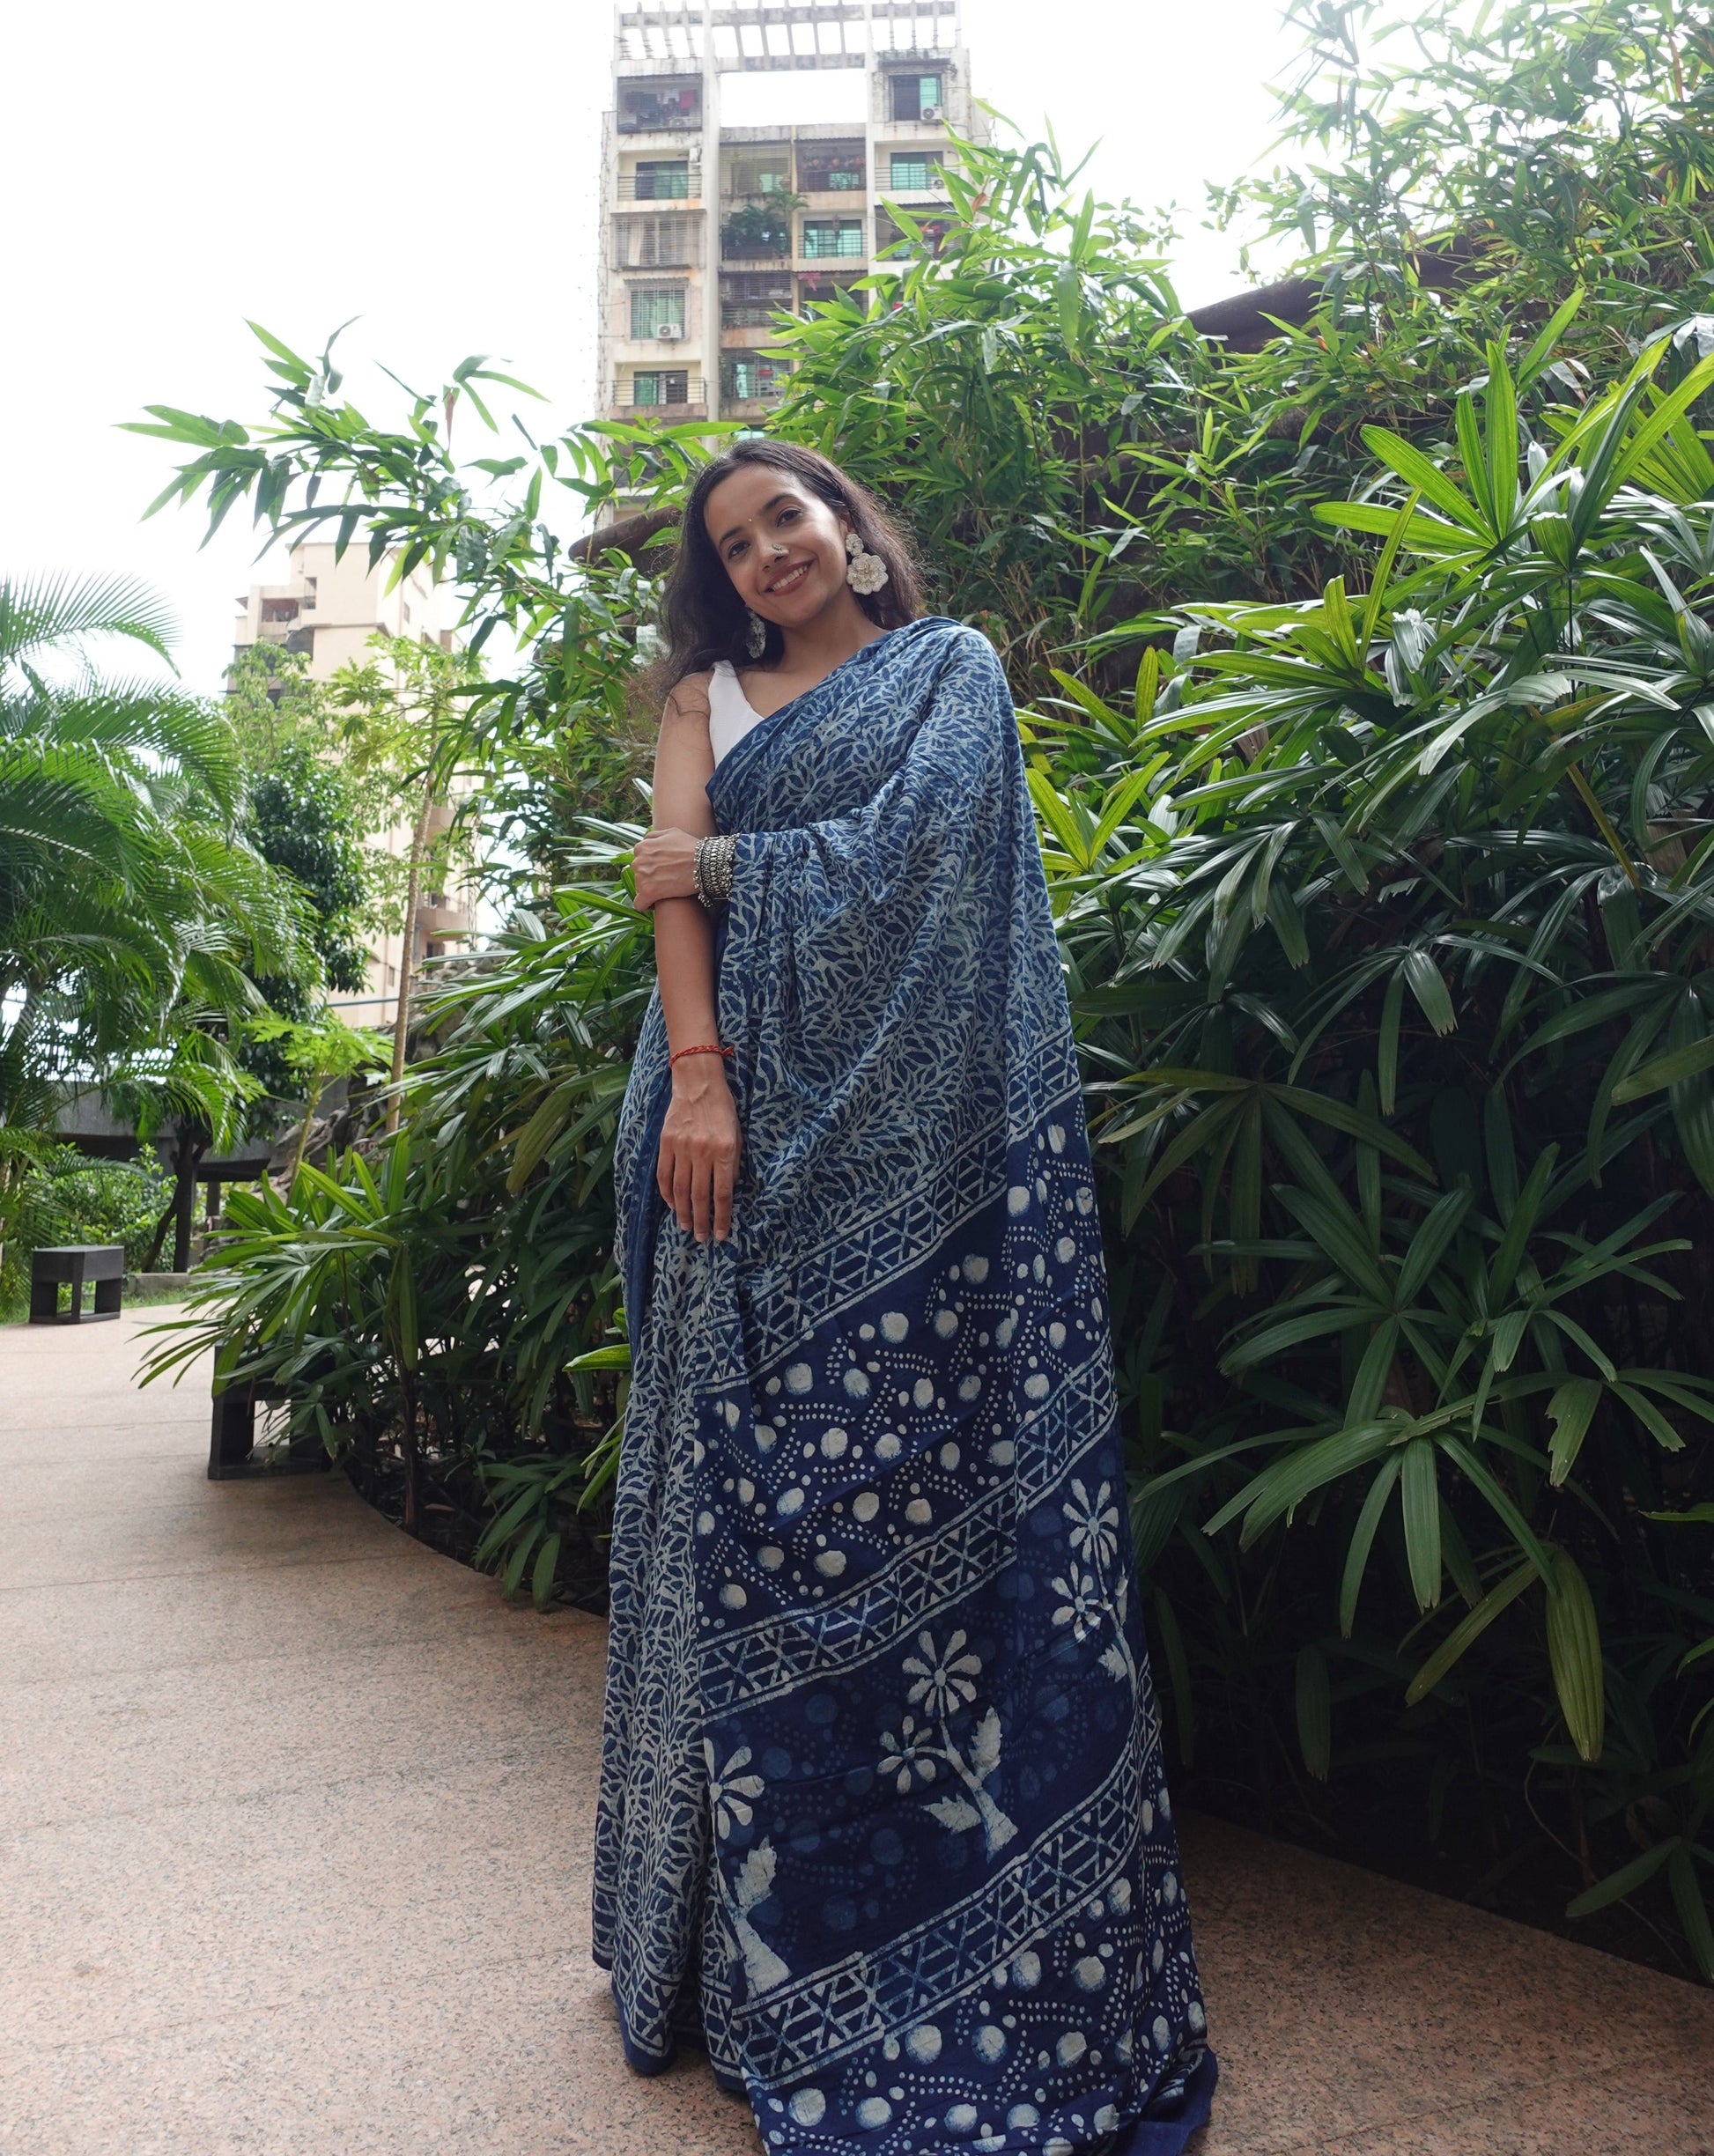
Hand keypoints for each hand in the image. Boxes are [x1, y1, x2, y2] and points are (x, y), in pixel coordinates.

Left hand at [633, 827, 700, 910]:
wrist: (704, 864)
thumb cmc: (690, 848)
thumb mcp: (672, 833)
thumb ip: (654, 836)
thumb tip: (645, 842)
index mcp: (641, 847)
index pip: (640, 860)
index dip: (651, 866)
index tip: (662, 870)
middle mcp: (638, 861)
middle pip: (639, 874)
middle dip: (650, 878)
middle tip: (667, 879)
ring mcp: (641, 877)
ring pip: (640, 889)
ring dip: (651, 890)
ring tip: (667, 890)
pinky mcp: (648, 892)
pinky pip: (640, 904)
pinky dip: (646, 905)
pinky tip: (655, 904)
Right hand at [657, 1053, 740, 1241]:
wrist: (698, 1083)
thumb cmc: (723, 1109)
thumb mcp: (737, 1135)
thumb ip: (733, 1164)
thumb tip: (727, 1191)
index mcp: (723, 1151)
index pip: (722, 1194)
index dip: (722, 1217)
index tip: (721, 1234)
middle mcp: (702, 1152)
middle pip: (699, 1197)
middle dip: (702, 1221)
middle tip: (703, 1238)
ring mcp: (681, 1148)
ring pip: (680, 1190)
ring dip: (683, 1213)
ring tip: (687, 1227)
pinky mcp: (666, 1143)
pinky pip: (664, 1175)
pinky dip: (667, 1194)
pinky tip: (672, 1206)